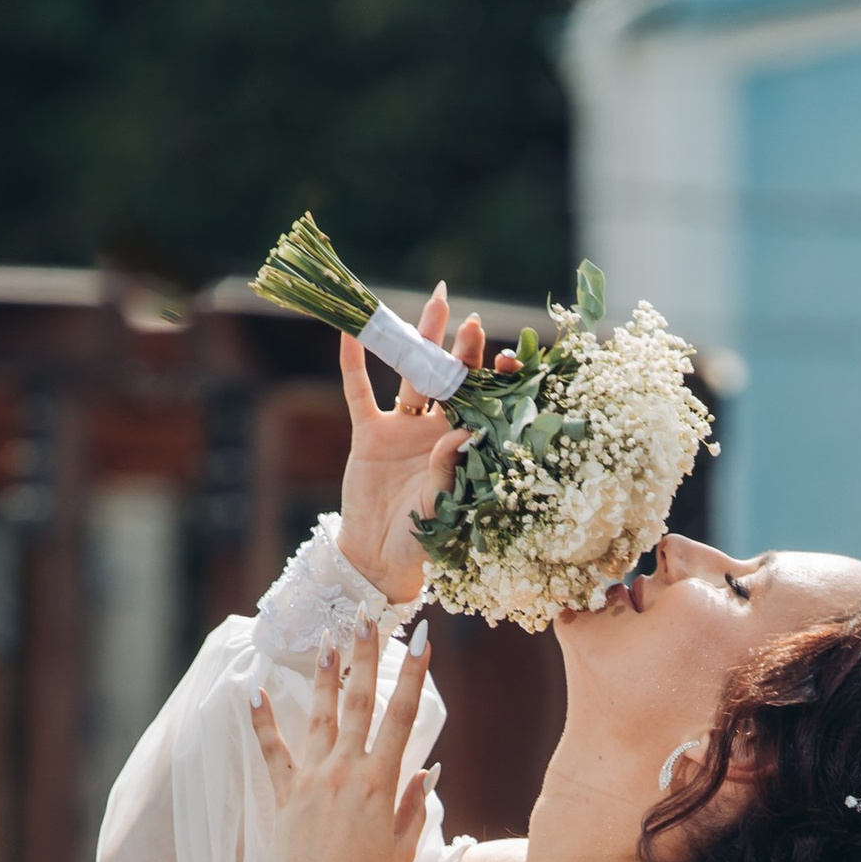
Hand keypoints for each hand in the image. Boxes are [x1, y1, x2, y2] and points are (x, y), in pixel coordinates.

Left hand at [249, 621, 432, 861]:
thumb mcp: (403, 850)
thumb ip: (414, 806)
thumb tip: (426, 771)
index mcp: (382, 783)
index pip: (403, 717)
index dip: (414, 676)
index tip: (424, 640)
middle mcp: (347, 771)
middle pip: (360, 703)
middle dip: (366, 657)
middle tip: (367, 617)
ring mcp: (313, 778)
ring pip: (322, 715)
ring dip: (326, 675)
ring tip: (328, 639)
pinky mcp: (285, 792)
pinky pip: (273, 750)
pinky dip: (263, 720)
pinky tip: (255, 690)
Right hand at [336, 281, 516, 603]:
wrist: (378, 558)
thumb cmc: (421, 539)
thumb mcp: (440, 507)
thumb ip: (449, 471)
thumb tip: (463, 434)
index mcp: (462, 446)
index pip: (483, 404)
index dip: (494, 381)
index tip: (506, 358)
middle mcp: (435, 430)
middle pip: (450, 379)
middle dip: (460, 348)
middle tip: (471, 318)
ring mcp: (401, 429)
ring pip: (412, 374)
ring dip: (420, 340)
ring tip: (434, 302)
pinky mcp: (368, 433)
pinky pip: (360, 391)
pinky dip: (356, 363)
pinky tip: (354, 330)